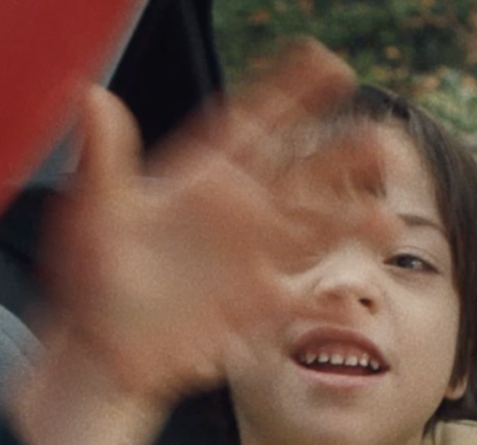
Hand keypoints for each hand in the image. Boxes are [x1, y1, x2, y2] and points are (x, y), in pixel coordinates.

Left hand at [8, 42, 395, 444]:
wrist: (100, 351)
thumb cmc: (89, 277)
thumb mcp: (91, 214)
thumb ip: (102, 157)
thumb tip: (89, 95)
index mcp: (201, 177)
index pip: (254, 123)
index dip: (290, 91)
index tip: (328, 62)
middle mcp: (237, 213)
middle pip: (302, 175)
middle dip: (343, 157)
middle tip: (385, 140)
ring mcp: (251, 262)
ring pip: (314, 233)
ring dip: (351, 225)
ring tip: (388, 223)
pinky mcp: (253, 311)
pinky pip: (299, 302)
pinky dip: (327, 303)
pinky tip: (351, 304)